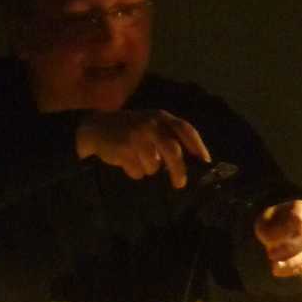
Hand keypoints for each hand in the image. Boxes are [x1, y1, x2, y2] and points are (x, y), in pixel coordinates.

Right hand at [75, 109, 210, 188]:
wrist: (96, 127)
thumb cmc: (130, 128)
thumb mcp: (151, 124)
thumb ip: (169, 136)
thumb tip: (191, 161)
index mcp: (161, 117)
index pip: (186, 130)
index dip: (198, 147)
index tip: (205, 162)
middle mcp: (151, 125)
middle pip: (173, 152)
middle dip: (178, 170)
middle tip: (179, 184)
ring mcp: (136, 137)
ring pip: (153, 165)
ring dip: (148, 169)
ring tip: (138, 160)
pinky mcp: (123, 149)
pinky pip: (137, 171)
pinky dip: (134, 172)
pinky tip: (126, 162)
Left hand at [254, 198, 301, 278]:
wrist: (277, 227)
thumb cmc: (270, 221)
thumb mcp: (265, 220)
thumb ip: (270, 229)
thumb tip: (274, 244)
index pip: (300, 220)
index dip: (285, 230)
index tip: (268, 238)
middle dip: (288, 248)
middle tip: (270, 254)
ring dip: (290, 263)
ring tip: (274, 267)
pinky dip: (291, 270)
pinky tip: (277, 271)